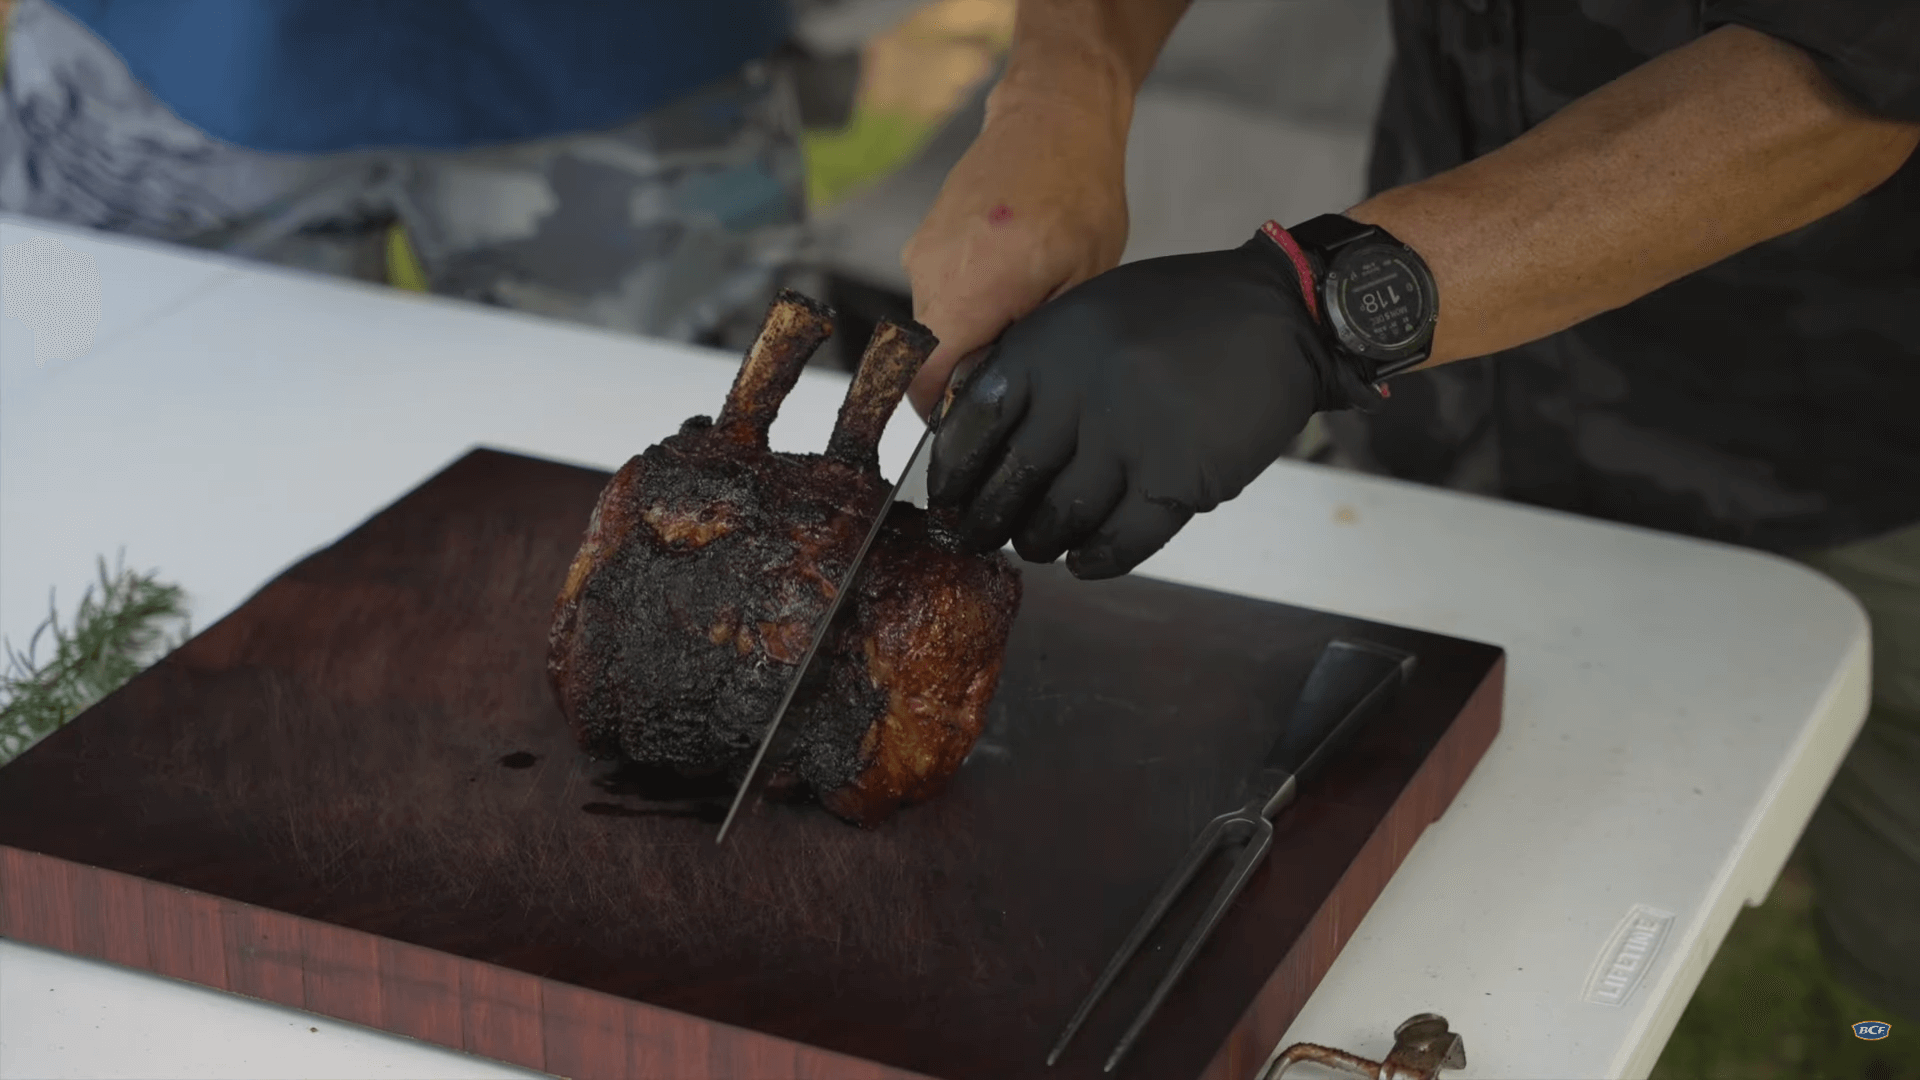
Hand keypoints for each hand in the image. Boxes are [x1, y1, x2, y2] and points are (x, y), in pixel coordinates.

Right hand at [902, 85, 1130, 416]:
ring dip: (973, 324)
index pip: (924, 381)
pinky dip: (969, 293)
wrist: (1051, 118)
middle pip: (932, 355)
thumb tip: (1005, 384)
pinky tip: (1010, 271)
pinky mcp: (923, 238)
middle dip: (971, 362)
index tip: (972, 416)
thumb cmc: (1077, 191)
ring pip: (936, 322)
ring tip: (1023, 295)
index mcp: (969, 296)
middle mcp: (931, 277)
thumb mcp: (1083, 281)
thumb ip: (1038, 340)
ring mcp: (921, 254)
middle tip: (1022, 343)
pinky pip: (938, 288)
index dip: (945, 409)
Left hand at [926, 232, 1375, 578]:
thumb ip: (1037, 361)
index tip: (946, 495)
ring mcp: (1131, 439)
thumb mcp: (1091, 310)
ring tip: (1036, 544)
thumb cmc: (1183, 311)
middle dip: (986, 520)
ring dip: (1040, 542)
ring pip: (1061, 518)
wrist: (1281, 316)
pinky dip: (1096, 560)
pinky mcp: (1179, 479)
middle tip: (976, 538)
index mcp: (1051, 345)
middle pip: (1012, 479)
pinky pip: (1120, 540)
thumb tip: (975, 427)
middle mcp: (1082, 393)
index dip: (954, 470)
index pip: (975, 423)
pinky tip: (1085, 561)